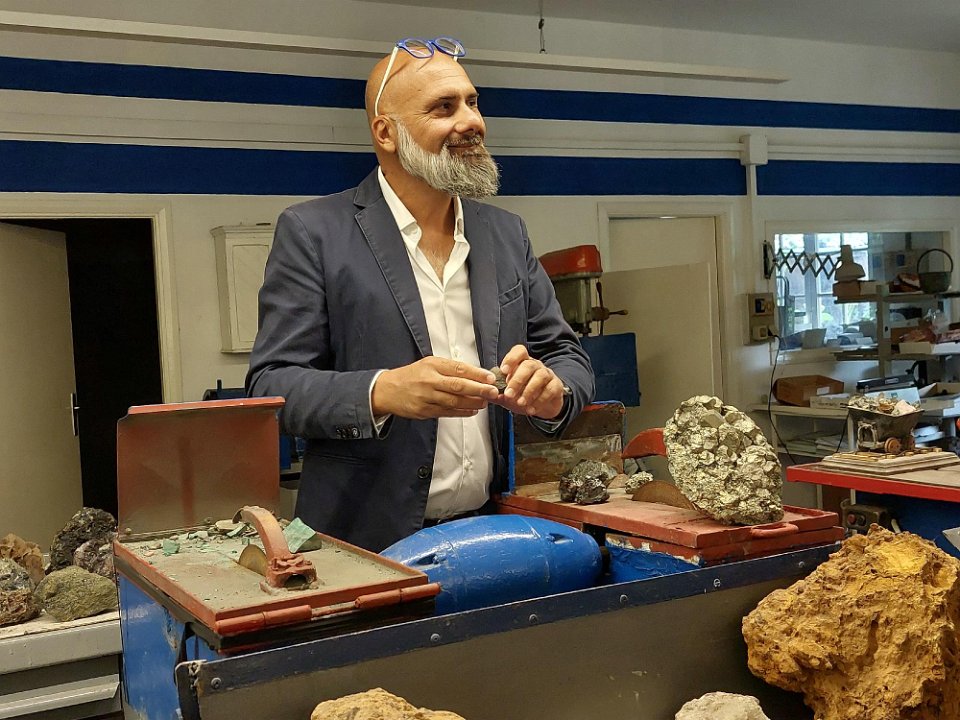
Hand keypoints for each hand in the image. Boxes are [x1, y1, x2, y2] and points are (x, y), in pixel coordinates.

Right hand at [372, 356, 499, 419]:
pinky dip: (462, 412)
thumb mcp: (429, 364)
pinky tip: (473, 411)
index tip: (490, 377)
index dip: (476, 374)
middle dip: (479, 389)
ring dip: (472, 402)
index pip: (458, 369)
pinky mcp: (424, 411)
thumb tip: (476, 374)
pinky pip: (447, 412)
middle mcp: (429, 380)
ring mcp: (426, 397)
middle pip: (458, 386)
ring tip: (486, 402)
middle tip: (493, 391)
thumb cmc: (412, 375)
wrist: (388, 390)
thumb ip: (450, 368)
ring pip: (454, 401)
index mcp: (432, 365)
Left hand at [494, 345, 565, 419]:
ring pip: (540, 376)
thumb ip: (497, 393)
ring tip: (520, 403)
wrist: (541, 406)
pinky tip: (531, 409)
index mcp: (522, 362)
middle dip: (517, 380)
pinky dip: (539, 401)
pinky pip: (550, 390)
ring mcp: (547, 374)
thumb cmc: (522, 395)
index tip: (503, 371)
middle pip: (528, 365)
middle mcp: (536, 365)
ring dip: (529, 391)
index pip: (519, 351)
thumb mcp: (508, 394)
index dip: (511, 359)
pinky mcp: (556, 386)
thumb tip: (486, 393)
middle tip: (509, 394)